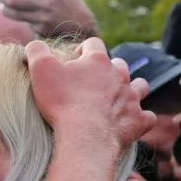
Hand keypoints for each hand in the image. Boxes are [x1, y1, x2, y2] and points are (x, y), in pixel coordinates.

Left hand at [0, 0, 97, 37]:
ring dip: (5, 9)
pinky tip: (12, 12)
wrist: (81, 23)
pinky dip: (16, 17)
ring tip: (3, 4)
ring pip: (16, 13)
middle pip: (16, 0)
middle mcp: (47, 2)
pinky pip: (23, 21)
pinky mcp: (42, 28)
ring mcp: (44, 16)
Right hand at [25, 38, 154, 147]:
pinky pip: (146, 116)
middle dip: (107, 71)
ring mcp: (132, 97)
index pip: (93, 44)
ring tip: (118, 98)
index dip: (83, 50)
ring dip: (131, 89)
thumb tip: (34, 45)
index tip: (73, 62)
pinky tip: (130, 122)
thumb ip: (36, 51)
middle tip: (92, 85)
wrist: (84, 136)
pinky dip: (139, 118)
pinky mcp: (138, 120)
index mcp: (97, 61)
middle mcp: (120, 75)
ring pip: (139, 86)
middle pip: (118, 65)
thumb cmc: (62, 102)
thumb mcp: (40, 70)